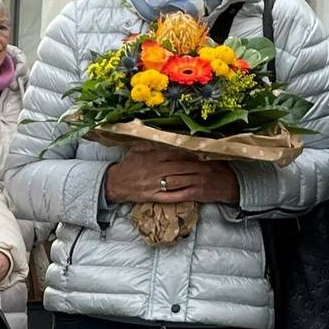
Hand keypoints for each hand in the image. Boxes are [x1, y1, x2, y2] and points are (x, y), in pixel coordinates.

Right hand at [104, 147, 231, 204]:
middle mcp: (155, 170)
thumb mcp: (137, 149)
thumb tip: (164, 132)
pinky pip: (171, 196)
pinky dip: (183, 195)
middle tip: (214, 165)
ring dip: (194, 180)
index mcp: (153, 156)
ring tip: (208, 178)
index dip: (192, 153)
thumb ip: (151, 141)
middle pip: (182, 167)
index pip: (176, 153)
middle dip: (199, 166)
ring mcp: (155, 185)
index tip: (205, 151)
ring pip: (179, 181)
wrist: (114, 183)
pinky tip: (195, 193)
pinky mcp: (153, 197)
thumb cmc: (128, 165)